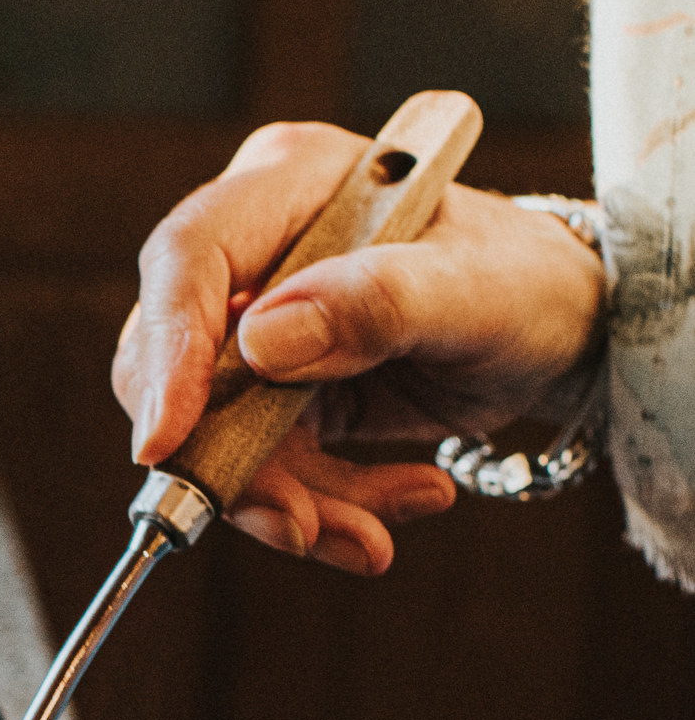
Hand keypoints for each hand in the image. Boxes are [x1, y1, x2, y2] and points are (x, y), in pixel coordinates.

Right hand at [111, 122, 607, 574]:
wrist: (555, 333)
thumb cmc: (525, 283)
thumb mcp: (478, 289)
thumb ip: (378, 303)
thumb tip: (260, 343)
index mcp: (288, 183)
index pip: (188, 258)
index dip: (164, 350)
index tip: (164, 445)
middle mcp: (253, 250)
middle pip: (176, 362)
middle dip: (228, 458)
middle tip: (296, 526)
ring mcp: (255, 324)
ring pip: (211, 433)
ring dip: (286, 502)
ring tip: (370, 536)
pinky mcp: (269, 389)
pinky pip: (257, 464)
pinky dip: (317, 507)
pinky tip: (395, 503)